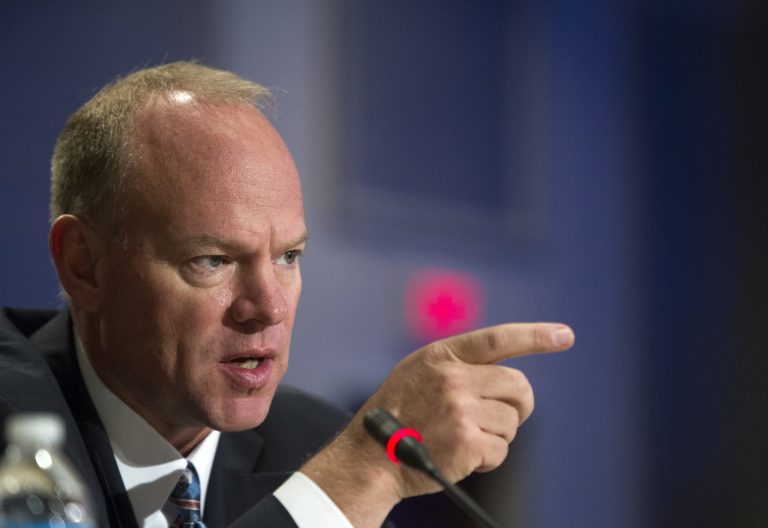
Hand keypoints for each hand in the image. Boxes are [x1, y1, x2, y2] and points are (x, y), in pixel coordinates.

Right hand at [301, 322, 573, 527]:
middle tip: (504, 416)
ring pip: (512, 421)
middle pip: (519, 386)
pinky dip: (488, 459)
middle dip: (518, 405)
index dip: (535, 336)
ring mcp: (460, 410)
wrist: (370, 457)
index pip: (498, 339)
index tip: (565, 335)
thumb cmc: (396, 415)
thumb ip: (456, 364)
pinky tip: (463, 457)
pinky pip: (501, 450)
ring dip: (497, 434)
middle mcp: (453, 378)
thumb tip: (506, 372)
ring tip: (464, 438)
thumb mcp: (418, 372)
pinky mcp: (467, 442)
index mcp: (442, 355)